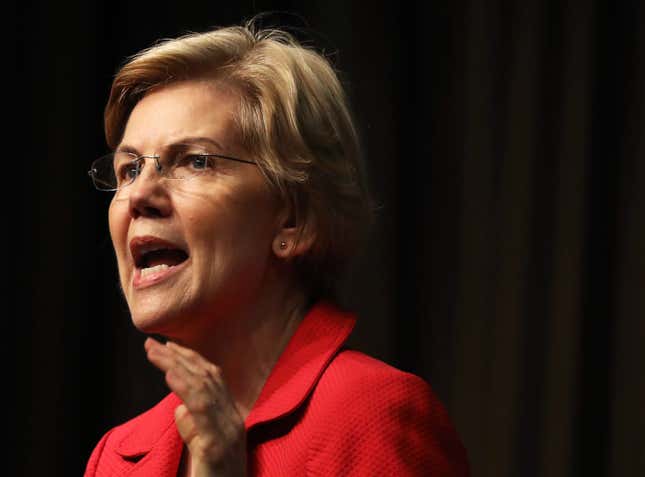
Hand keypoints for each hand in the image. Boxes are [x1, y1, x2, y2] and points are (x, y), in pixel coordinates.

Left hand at [145, 337, 246, 476]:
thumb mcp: (201, 451)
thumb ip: (193, 428)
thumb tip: (180, 408)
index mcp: (231, 419)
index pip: (212, 379)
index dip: (191, 359)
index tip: (168, 346)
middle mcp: (233, 420)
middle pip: (208, 377)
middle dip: (180, 356)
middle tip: (153, 342)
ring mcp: (228, 433)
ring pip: (204, 388)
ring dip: (177, 366)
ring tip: (155, 352)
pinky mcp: (216, 447)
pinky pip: (202, 410)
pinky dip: (185, 388)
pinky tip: (169, 374)